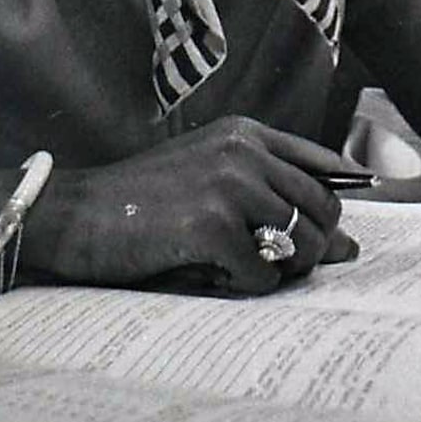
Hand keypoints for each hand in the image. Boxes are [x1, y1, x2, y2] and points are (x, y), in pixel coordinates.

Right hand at [21, 117, 360, 295]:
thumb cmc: (139, 204)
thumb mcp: (206, 178)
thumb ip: (270, 198)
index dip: (337, 206)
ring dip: (281, 269)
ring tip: (240, 268)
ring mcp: (229, 187)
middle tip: (276, 265)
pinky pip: (263, 274)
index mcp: (246, 134)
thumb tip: (348, 246)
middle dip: (313, 248)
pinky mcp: (211, 227)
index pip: (325, 166)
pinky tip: (215, 277)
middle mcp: (244, 153)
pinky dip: (247, 287)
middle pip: (324, 210)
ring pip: (303, 243)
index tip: (335, 233)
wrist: (72, 215)